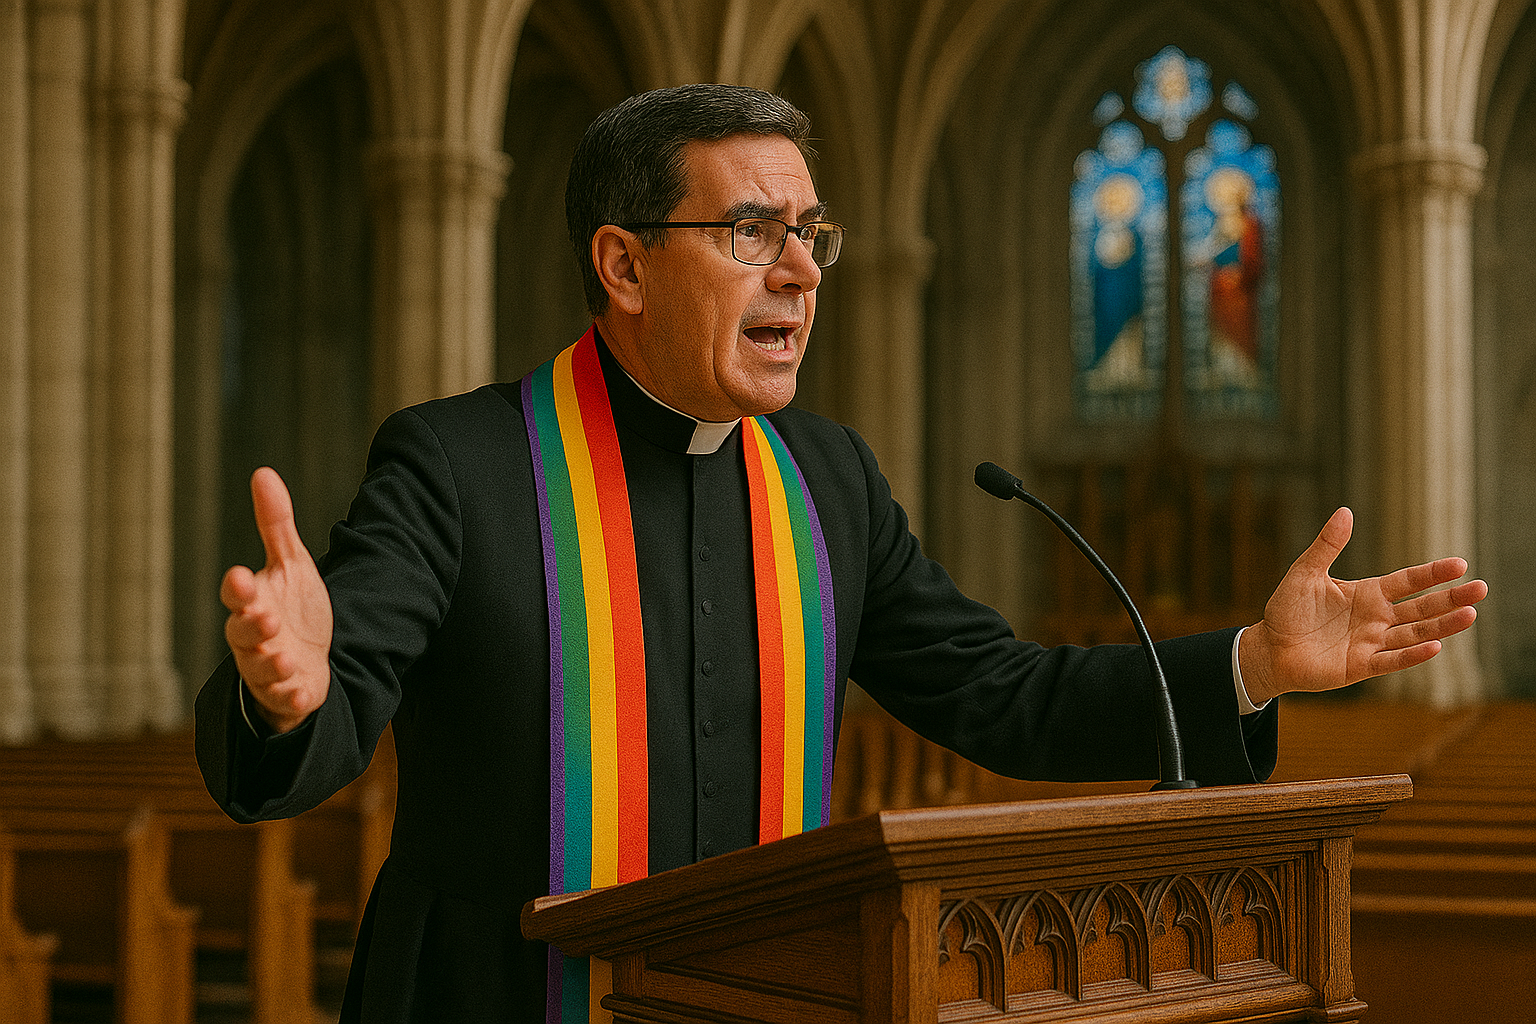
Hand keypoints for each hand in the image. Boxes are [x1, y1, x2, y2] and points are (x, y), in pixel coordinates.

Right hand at [221, 467, 332, 732]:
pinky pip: (283, 700)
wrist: (306, 659)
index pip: (237, 595)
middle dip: (251, 627)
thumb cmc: (291, 609)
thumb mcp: (291, 564)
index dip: (238, 588)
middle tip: (264, 618)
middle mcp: (253, 638)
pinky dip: (290, 698)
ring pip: (259, 670)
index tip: (242, 575)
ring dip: (270, 665)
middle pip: (242, 633)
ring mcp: (268, 669)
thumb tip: (263, 472)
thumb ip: (275, 525)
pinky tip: (301, 693)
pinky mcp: (286, 694)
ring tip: (285, 659)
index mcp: (251, 603)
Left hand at [1238, 507, 1487, 704]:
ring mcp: (1372, 642)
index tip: (1460, 565)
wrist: (1269, 648)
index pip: (1408, 581)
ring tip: (1470, 615)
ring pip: (1415, 633)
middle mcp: (1376, 618)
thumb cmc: (1287, 610)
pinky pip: (1392, 660)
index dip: (1433, 574)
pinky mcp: (1361, 666)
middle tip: (1481, 589)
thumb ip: (1326, 546)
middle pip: (1421, 607)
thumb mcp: (1305, 573)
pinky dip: (1413, 654)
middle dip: (1450, 599)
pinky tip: (1435, 646)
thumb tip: (1345, 511)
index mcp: (1367, 594)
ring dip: (1441, 626)